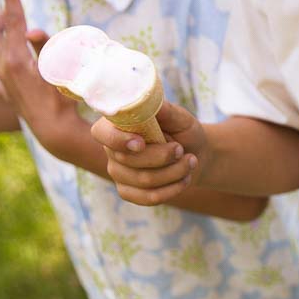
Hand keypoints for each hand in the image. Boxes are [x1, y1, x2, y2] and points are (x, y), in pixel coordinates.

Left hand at [0, 0, 84, 148]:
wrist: (54, 129)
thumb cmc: (61, 100)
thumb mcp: (58, 69)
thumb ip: (43, 46)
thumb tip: (32, 29)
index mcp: (17, 59)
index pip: (14, 22)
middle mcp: (4, 67)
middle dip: (4, 18)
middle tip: (15, 12)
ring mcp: (1, 79)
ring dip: (1, 37)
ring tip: (11, 31)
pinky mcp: (4, 90)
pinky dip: (0, 62)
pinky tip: (4, 65)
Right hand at [91, 100, 205, 205]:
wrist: (196, 154)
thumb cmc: (183, 131)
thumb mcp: (180, 117)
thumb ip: (164, 110)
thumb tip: (149, 101)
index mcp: (117, 126)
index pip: (101, 133)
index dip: (118, 140)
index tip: (141, 143)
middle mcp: (111, 150)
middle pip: (128, 160)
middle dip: (163, 156)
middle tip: (182, 149)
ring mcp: (118, 173)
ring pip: (143, 180)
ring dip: (174, 172)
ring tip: (190, 161)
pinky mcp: (128, 192)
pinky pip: (147, 197)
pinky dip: (173, 189)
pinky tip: (185, 178)